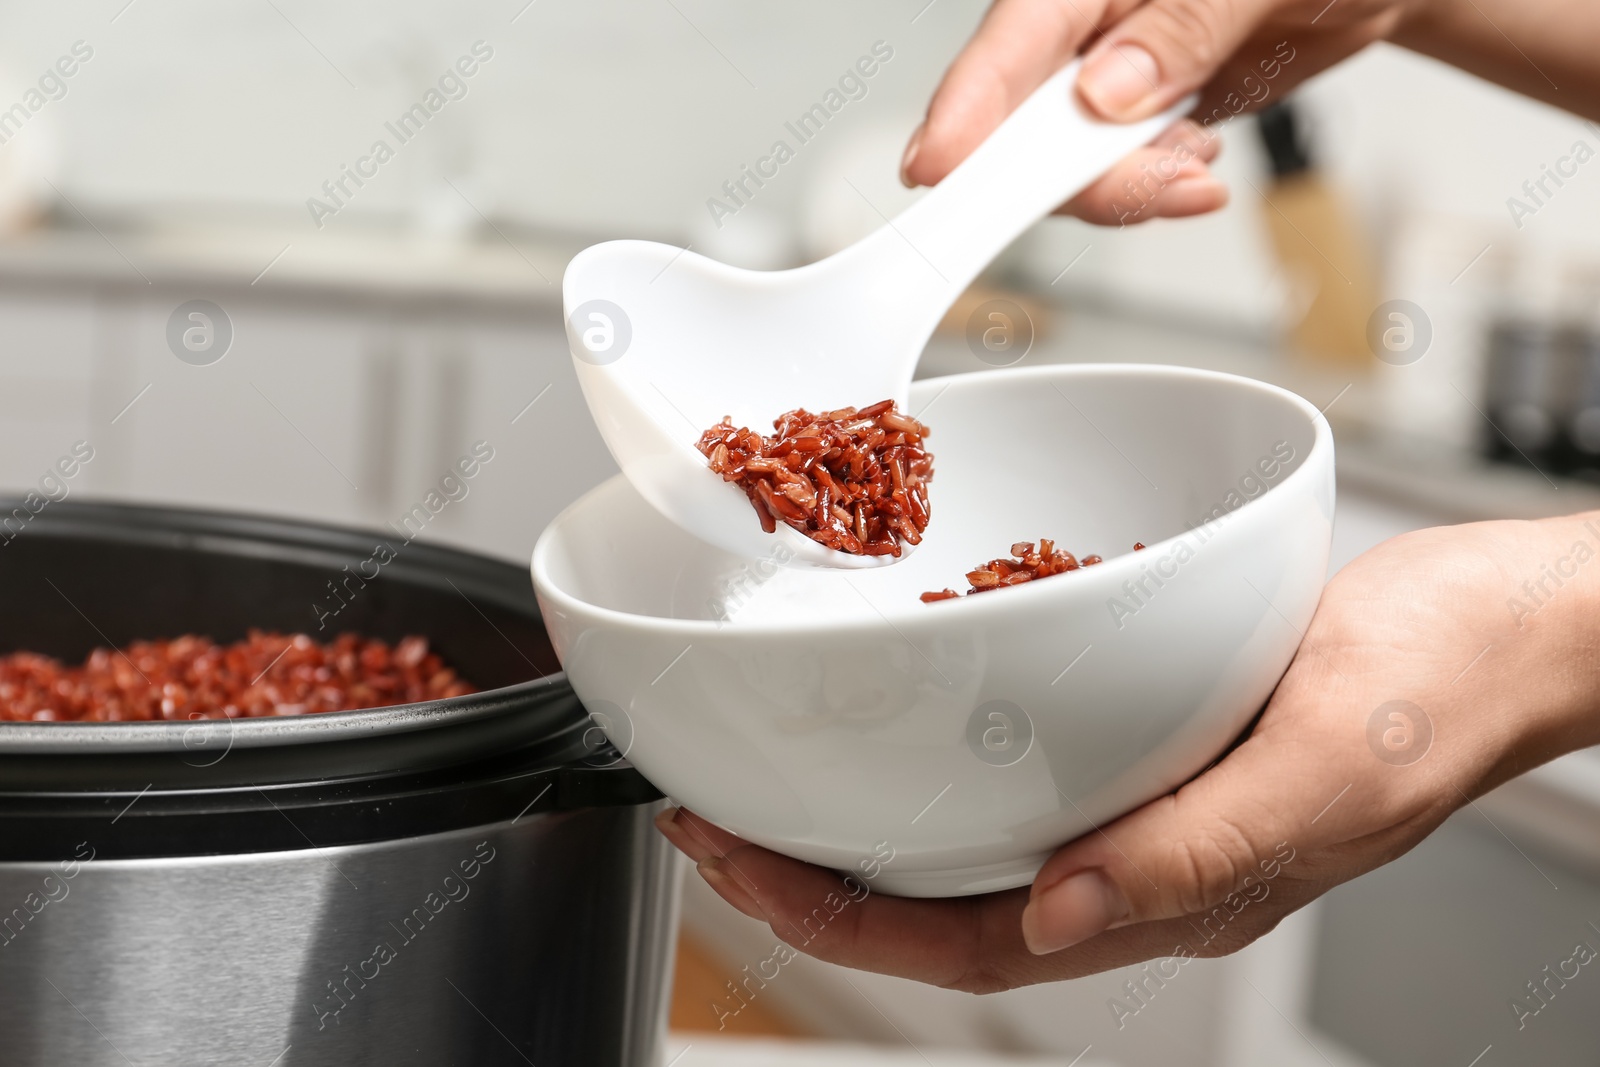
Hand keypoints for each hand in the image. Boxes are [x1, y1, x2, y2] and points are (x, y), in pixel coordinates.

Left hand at [656, 514, 1599, 990]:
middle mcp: (1137, 855)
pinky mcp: (1150, 730)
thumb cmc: (1438, 691)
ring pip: (972, 831)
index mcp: (1169, 889)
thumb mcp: (1321, 767)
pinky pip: (1024, 753)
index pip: (969, 943)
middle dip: (814, 873)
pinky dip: (942, 736)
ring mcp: (1141, 795)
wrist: (1501, 626)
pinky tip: (899, 699)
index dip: (840, 918)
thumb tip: (1056, 917)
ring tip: (769, 773)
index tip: (737, 866)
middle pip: (943, 895)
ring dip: (864, 809)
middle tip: (708, 820)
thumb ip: (1193, 848)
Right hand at [904, 0, 1423, 225]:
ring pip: (1065, 161)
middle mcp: (1087, 24)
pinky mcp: (1137, 115)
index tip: (937, 169)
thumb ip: (1185, 27)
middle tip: (1160, 185)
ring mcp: (1109, 73)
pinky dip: (1151, 188)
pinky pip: (1113, 173)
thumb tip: (1108, 90)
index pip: (1012, 39)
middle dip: (1080, 173)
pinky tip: (1194, 165)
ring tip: (1197, 170)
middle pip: (1026, 121)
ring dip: (1127, 187)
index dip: (965, 109)